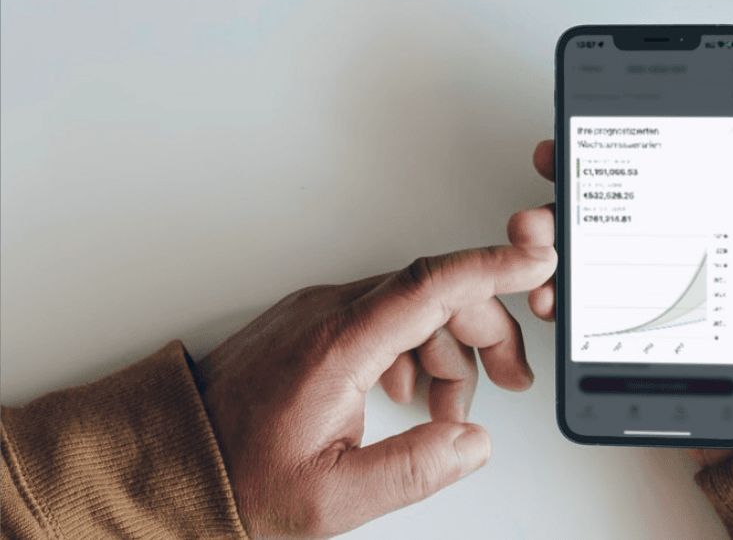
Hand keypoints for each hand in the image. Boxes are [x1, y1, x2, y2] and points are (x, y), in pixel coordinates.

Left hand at [193, 244, 556, 538]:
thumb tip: (472, 442)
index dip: (492, 266)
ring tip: (445, 413)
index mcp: (339, 345)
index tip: (536, 258)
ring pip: (412, 306)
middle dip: (484, 331)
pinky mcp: (315, 324)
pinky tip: (409, 395)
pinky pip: (384, 318)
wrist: (172, 459)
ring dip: (448, 351)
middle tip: (511, 378)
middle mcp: (330, 314)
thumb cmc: (237, 474)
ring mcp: (320, 314)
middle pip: (434, 293)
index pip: (430, 284)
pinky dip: (413, 350)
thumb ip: (411, 470)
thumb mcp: (330, 498)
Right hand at [506, 109, 732, 466]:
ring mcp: (683, 280)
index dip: (696, 117)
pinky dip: (571, 282)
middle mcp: (722, 244)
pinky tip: (555, 284)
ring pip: (618, 233)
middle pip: (657, 186)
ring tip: (543, 225)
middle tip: (566, 157)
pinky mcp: (653, 319)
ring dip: (572, 221)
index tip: (654, 96)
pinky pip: (604, 290)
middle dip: (606, 165)